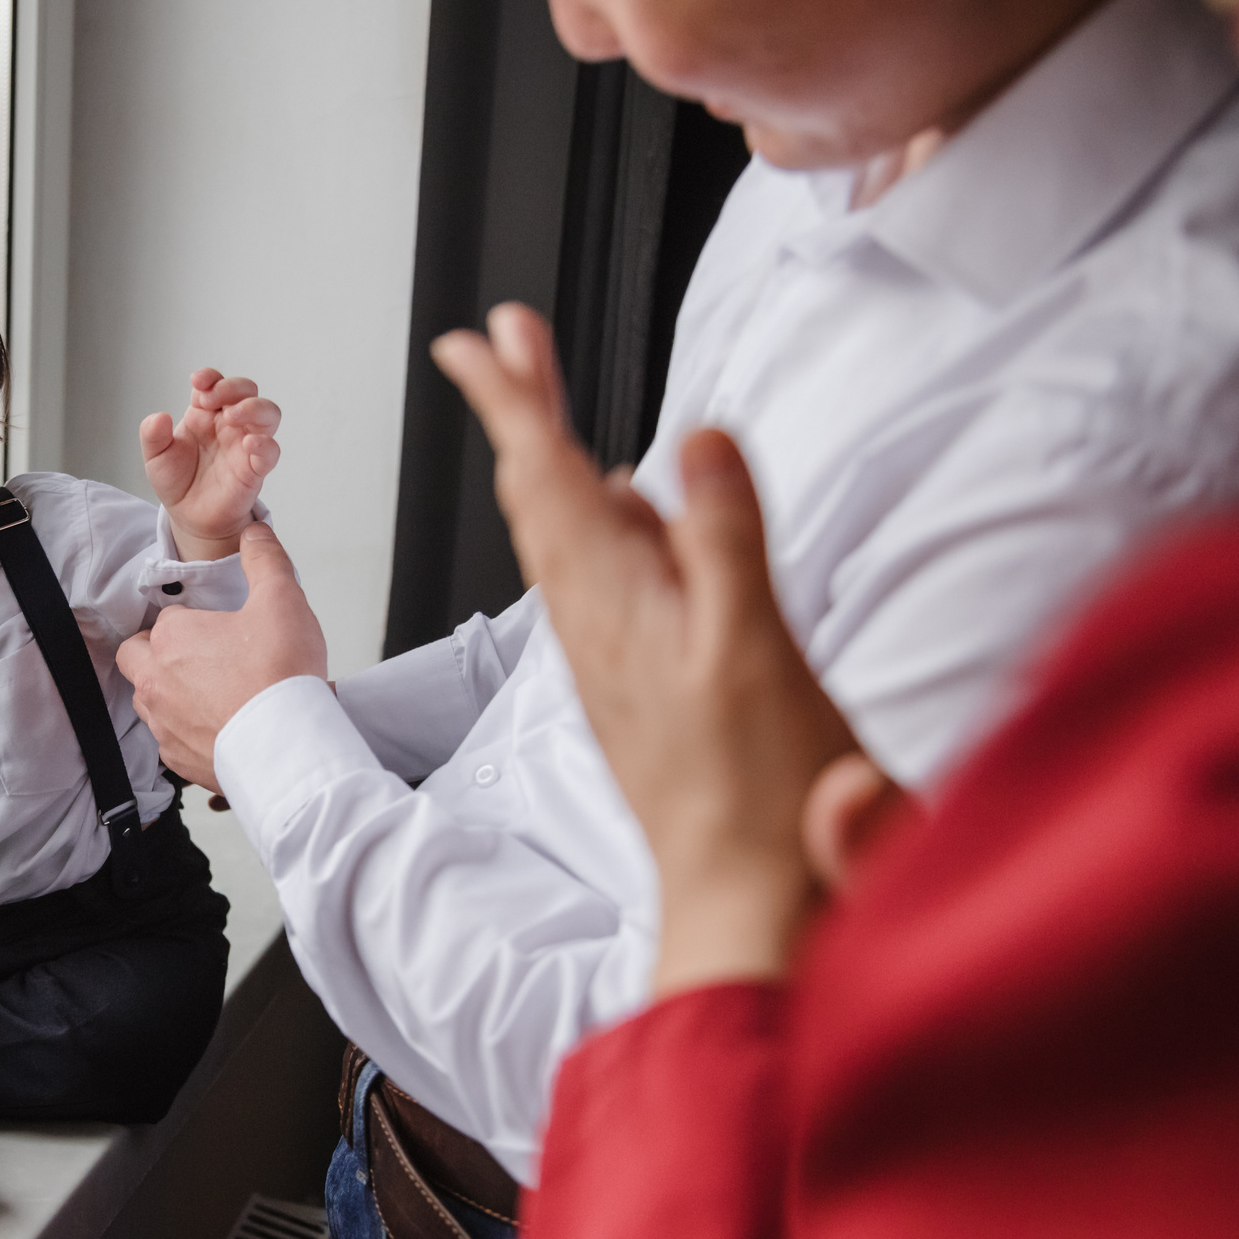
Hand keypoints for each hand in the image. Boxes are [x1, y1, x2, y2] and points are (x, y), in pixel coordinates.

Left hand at [119, 523, 326, 788]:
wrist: (290, 750)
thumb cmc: (281, 679)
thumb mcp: (282, 600)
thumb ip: (264, 559)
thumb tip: (254, 533)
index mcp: (172, 638)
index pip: (169, 618)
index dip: (197, 622)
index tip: (223, 631)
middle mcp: (156, 681)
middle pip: (136, 656)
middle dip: (159, 652)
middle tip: (202, 657)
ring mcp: (163, 724)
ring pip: (148, 699)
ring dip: (170, 692)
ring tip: (214, 693)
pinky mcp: (178, 759)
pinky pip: (169, 739)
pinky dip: (188, 731)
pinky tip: (221, 727)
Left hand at [143, 368, 282, 561]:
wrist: (188, 515)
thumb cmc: (177, 481)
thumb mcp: (155, 457)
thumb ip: (153, 435)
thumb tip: (159, 417)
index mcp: (205, 414)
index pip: (215, 384)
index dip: (211, 377)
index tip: (198, 381)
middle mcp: (229, 424)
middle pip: (247, 390)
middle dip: (233, 387)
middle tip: (212, 400)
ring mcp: (245, 444)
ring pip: (268, 413)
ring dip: (254, 407)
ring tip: (232, 415)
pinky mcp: (255, 469)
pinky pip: (271, 451)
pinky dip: (266, 444)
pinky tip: (250, 443)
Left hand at [433, 304, 864, 997]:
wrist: (748, 902)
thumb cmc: (760, 791)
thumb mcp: (754, 649)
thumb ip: (725, 540)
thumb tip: (694, 436)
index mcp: (617, 602)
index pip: (547, 476)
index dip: (514, 399)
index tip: (478, 336)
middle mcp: (599, 623)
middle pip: (543, 494)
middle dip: (524, 410)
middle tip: (507, 338)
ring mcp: (616, 655)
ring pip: (568, 539)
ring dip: (556, 461)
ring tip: (550, 404)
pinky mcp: (642, 683)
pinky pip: (603, 583)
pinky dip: (601, 528)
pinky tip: (626, 517)